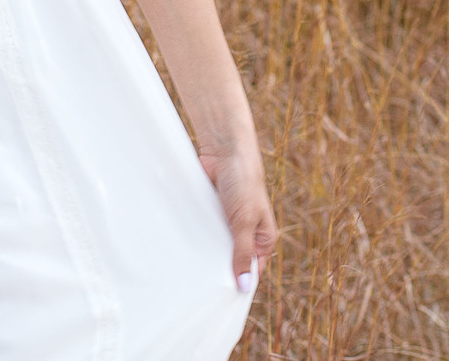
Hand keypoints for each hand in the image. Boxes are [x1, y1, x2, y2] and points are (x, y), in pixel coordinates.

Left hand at [200, 143, 276, 286]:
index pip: (252, 270)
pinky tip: (185, 250)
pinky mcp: (212, 214)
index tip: (222, 299)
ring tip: (190, 273)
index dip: (240, 284)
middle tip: (201, 290)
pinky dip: (197, 238)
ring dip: (206, 254)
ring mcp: (228, 224)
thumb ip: (242, 253)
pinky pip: (204, 233)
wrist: (224, 149)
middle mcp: (247, 234)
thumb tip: (245, 286)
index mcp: (263, 239)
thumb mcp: (244, 222)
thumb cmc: (244, 181)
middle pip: (232, 261)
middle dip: (220, 271)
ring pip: (216, 248)